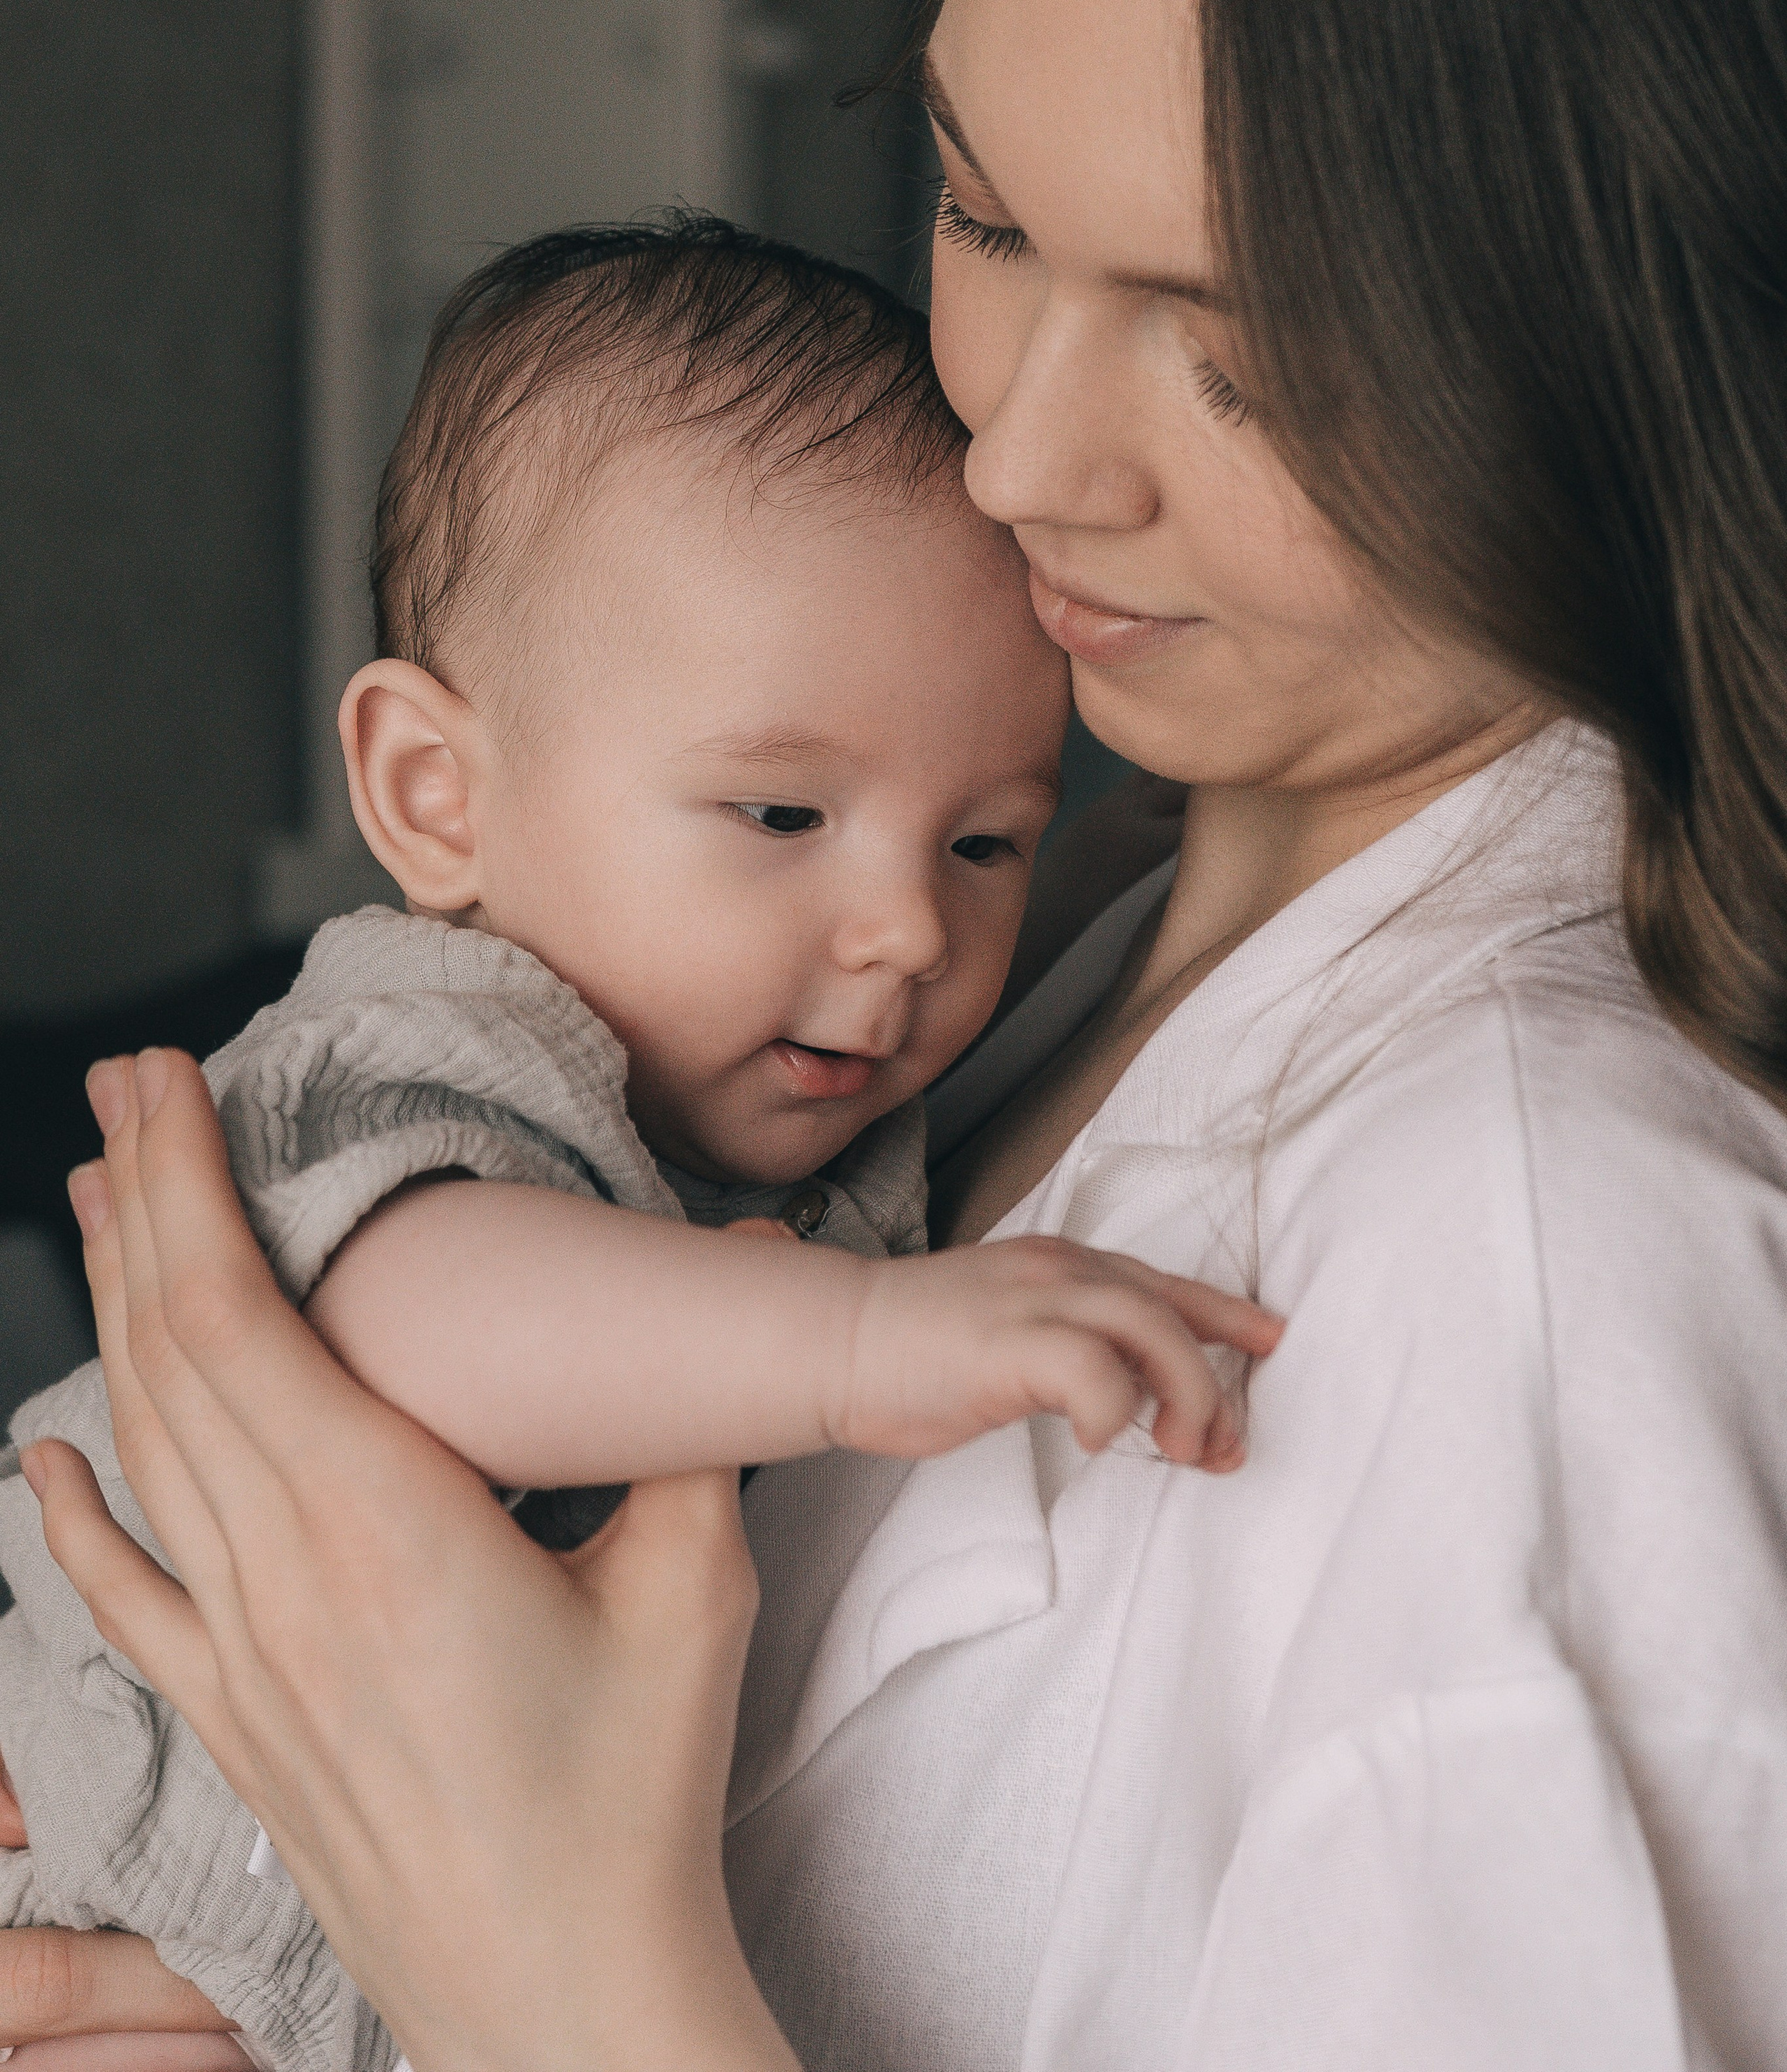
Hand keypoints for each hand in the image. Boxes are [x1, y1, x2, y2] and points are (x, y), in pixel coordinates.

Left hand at [17, 1048, 796, 2071]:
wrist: (561, 1996)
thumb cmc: (631, 1794)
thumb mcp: (692, 1589)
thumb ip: (697, 1422)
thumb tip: (739, 1255)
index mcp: (381, 1525)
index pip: (238, 1316)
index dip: (190, 1186)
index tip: (168, 1082)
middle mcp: (282, 1580)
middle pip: (170, 1356)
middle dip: (142, 1205)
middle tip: (124, 1085)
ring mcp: (242, 1659)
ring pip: (143, 1454)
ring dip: (108, 1316)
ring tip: (95, 1202)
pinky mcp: (236, 1727)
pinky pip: (125, 1604)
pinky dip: (71, 1525)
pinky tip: (38, 1467)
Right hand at [825, 1237, 1281, 1466]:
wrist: (835, 1339)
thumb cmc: (914, 1351)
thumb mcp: (1008, 1334)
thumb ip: (1065, 1346)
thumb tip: (1125, 1394)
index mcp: (1059, 1266)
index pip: (1160, 1283)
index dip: (1221, 1313)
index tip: (1268, 1340)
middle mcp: (1057, 1270)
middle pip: (1167, 1308)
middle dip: (1213, 1377)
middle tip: (1224, 1445)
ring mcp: (1032, 1301)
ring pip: (1147, 1327)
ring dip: (1184, 1392)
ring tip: (1185, 1450)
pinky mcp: (1006, 1342)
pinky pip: (1090, 1369)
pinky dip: (1112, 1405)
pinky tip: (1101, 1439)